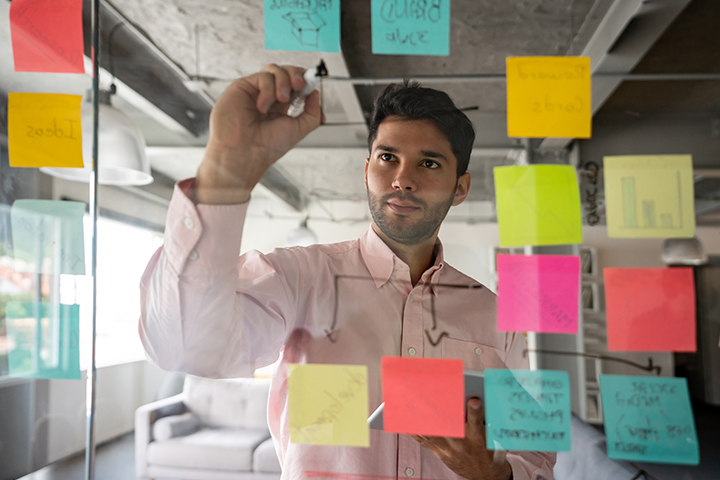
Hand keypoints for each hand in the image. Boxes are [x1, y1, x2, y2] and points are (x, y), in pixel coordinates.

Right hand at [196, 64, 324, 203]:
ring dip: (283, 82)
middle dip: (296, 74)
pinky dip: (268, 90)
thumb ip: (312, 113)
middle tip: (300, 85)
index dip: (305, 80)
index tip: (311, 83)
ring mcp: (255, 91)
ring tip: (282, 100)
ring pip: (274, 69)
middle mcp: (268, 97)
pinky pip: (262, 77)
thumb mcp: (299, 129)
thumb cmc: (267, 147)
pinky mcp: (243, 87)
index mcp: (281, 106)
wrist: (245, 153)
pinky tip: (263, 107)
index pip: (295, 84)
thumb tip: (315, 93)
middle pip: (286, 71)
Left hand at [412, 398, 511, 479]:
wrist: (486, 474)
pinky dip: (414, 431)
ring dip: (419, 419)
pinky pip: (424, 442)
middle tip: (424, 397)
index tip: (473, 401)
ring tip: (410, 405)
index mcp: (478, 437)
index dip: (475, 411)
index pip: (477, 421)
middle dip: (435, 412)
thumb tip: (470, 397)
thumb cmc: (489, 450)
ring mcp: (449, 450)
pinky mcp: (441, 454)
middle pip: (447, 427)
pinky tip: (406, 422)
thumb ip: (481, 418)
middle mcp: (462, 444)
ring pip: (431, 434)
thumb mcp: (492, 434)